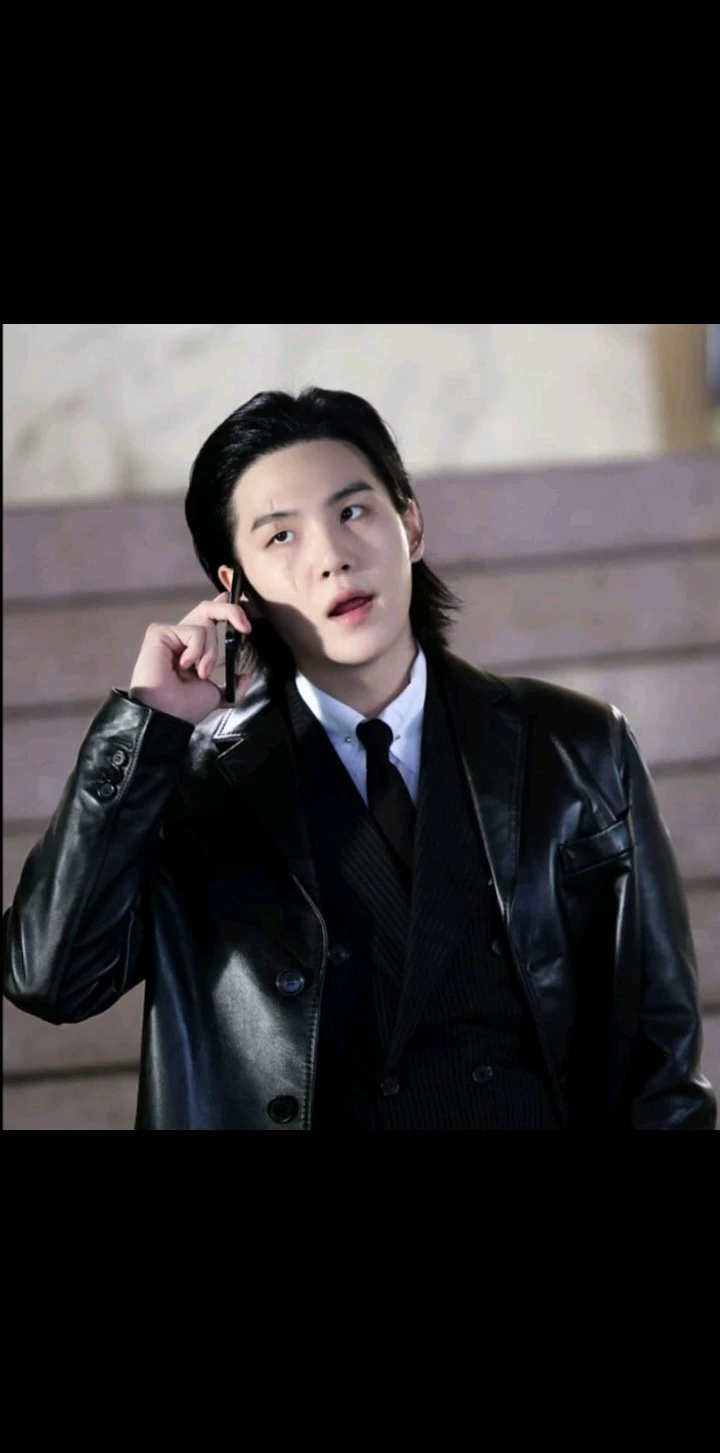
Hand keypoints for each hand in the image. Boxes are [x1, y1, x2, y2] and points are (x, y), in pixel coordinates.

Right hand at [128, 591, 253, 725]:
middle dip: (231, 611)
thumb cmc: (185, 708)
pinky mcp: (159, 632)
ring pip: (205, 624)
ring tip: (200, 673)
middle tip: (246, 628)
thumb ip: (232, 686)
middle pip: (208, 609)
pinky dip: (197, 651)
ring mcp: (168, 634)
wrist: (168, 715)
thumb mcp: (216, 695)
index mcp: (191, 649)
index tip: (232, 595)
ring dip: (211, 652)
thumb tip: (246, 676)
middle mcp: (180, 638)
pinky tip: (183, 667)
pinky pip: (194, 631)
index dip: (222, 605)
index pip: (207, 618)